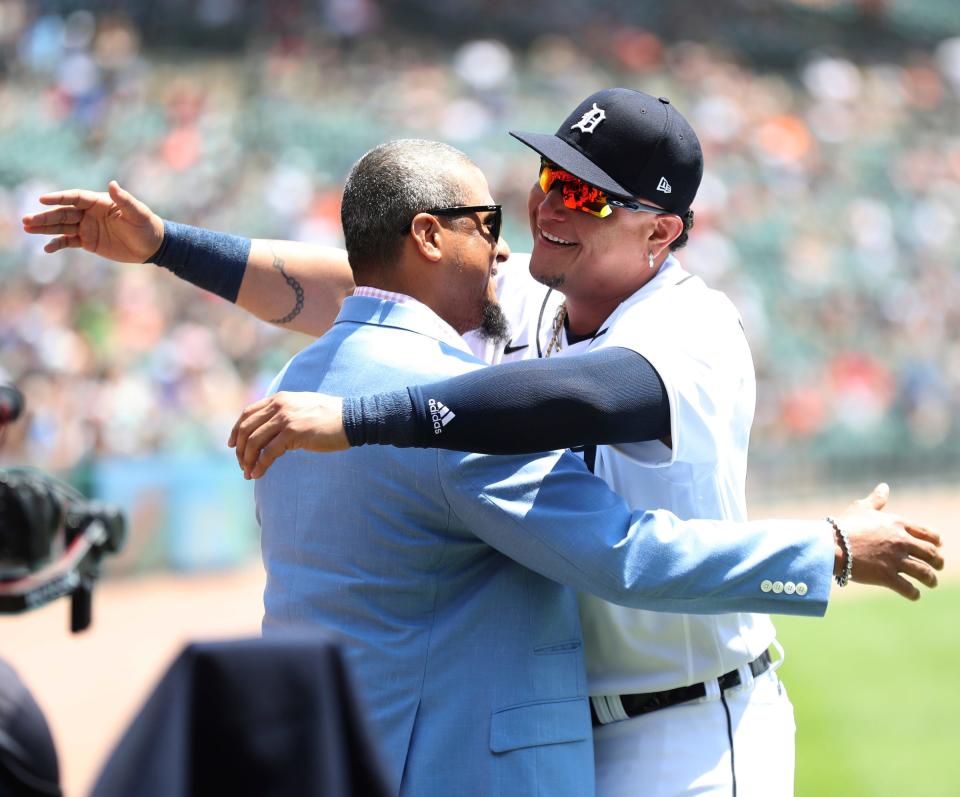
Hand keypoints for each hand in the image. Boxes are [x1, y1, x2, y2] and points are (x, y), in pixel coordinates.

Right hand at [21, 181, 163, 262]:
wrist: (152, 246)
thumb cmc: (146, 226)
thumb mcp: (138, 213)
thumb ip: (124, 199)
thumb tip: (112, 184)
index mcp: (98, 202)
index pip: (74, 197)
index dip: (58, 198)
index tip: (42, 200)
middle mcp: (89, 213)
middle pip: (63, 213)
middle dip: (45, 216)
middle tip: (26, 220)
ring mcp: (87, 227)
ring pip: (62, 226)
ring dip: (45, 228)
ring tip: (27, 228)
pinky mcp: (88, 242)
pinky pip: (69, 242)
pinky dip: (57, 244)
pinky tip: (46, 248)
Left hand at [228, 391, 348, 478]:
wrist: (352, 419)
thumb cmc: (330, 416)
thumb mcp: (302, 407)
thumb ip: (285, 412)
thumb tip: (270, 427)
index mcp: (279, 399)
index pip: (247, 413)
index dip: (236, 430)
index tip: (232, 445)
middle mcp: (279, 406)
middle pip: (246, 429)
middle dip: (240, 449)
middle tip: (242, 464)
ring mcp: (286, 419)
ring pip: (253, 442)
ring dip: (247, 460)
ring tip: (248, 472)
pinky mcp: (294, 433)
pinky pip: (268, 453)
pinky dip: (260, 465)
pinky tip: (257, 474)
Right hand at [835, 483, 943, 599]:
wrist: (829, 544)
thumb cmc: (844, 525)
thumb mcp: (861, 508)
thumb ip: (876, 500)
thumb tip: (884, 487)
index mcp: (897, 524)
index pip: (927, 533)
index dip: (936, 541)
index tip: (938, 546)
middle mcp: (901, 542)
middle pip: (931, 554)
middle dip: (938, 561)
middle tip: (938, 566)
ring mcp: (895, 560)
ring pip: (924, 573)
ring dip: (931, 579)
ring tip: (931, 583)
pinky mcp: (886, 576)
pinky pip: (908, 588)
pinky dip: (914, 593)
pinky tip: (915, 594)